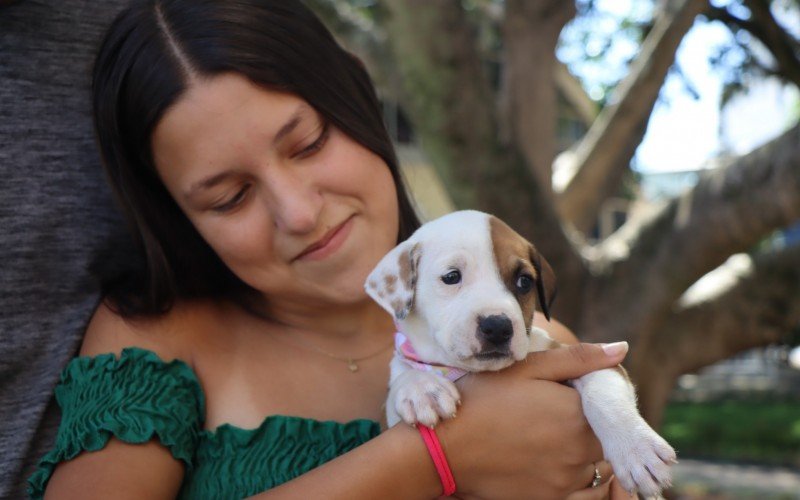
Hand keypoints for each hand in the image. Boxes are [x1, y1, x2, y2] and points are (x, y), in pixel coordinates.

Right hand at [437, 342, 628, 499]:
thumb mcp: (526, 368)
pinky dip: (581, 481)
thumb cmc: (482, 401)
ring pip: (596, 465)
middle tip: (557, 417)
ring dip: (585, 453)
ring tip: (549, 440)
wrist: (445, 448)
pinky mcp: (552, 499)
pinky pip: (587, 494)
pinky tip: (555, 465)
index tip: (569, 395)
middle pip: (605, 438)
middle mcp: (578, 449)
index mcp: (575, 413)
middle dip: (589, 426)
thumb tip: (621, 348)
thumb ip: (576, 359)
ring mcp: (567, 479)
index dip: (592, 400)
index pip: (609, 407)